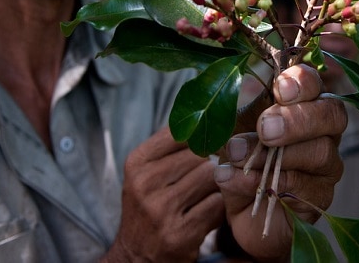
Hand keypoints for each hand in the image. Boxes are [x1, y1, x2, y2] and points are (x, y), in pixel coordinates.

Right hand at [103, 127, 223, 262]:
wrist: (136, 257)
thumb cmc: (149, 205)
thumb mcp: (147, 172)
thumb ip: (173, 144)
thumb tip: (207, 110)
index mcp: (137, 163)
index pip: (180, 131)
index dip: (204, 130)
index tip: (218, 131)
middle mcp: (144, 185)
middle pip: (200, 154)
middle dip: (214, 159)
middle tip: (221, 164)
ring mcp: (161, 211)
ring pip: (212, 177)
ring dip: (220, 181)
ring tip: (216, 186)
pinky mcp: (180, 234)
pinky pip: (217, 205)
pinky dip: (220, 205)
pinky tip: (213, 208)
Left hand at [215, 64, 346, 260]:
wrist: (241, 204)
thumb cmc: (243, 155)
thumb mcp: (235, 127)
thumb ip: (238, 109)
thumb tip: (227, 91)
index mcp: (304, 101)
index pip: (315, 83)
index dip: (302, 82)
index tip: (279, 88)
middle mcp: (325, 130)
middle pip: (332, 114)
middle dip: (297, 119)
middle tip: (265, 128)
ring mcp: (328, 164)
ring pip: (320, 152)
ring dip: (273, 154)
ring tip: (236, 155)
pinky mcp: (322, 196)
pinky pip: (302, 186)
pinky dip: (263, 181)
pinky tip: (236, 178)